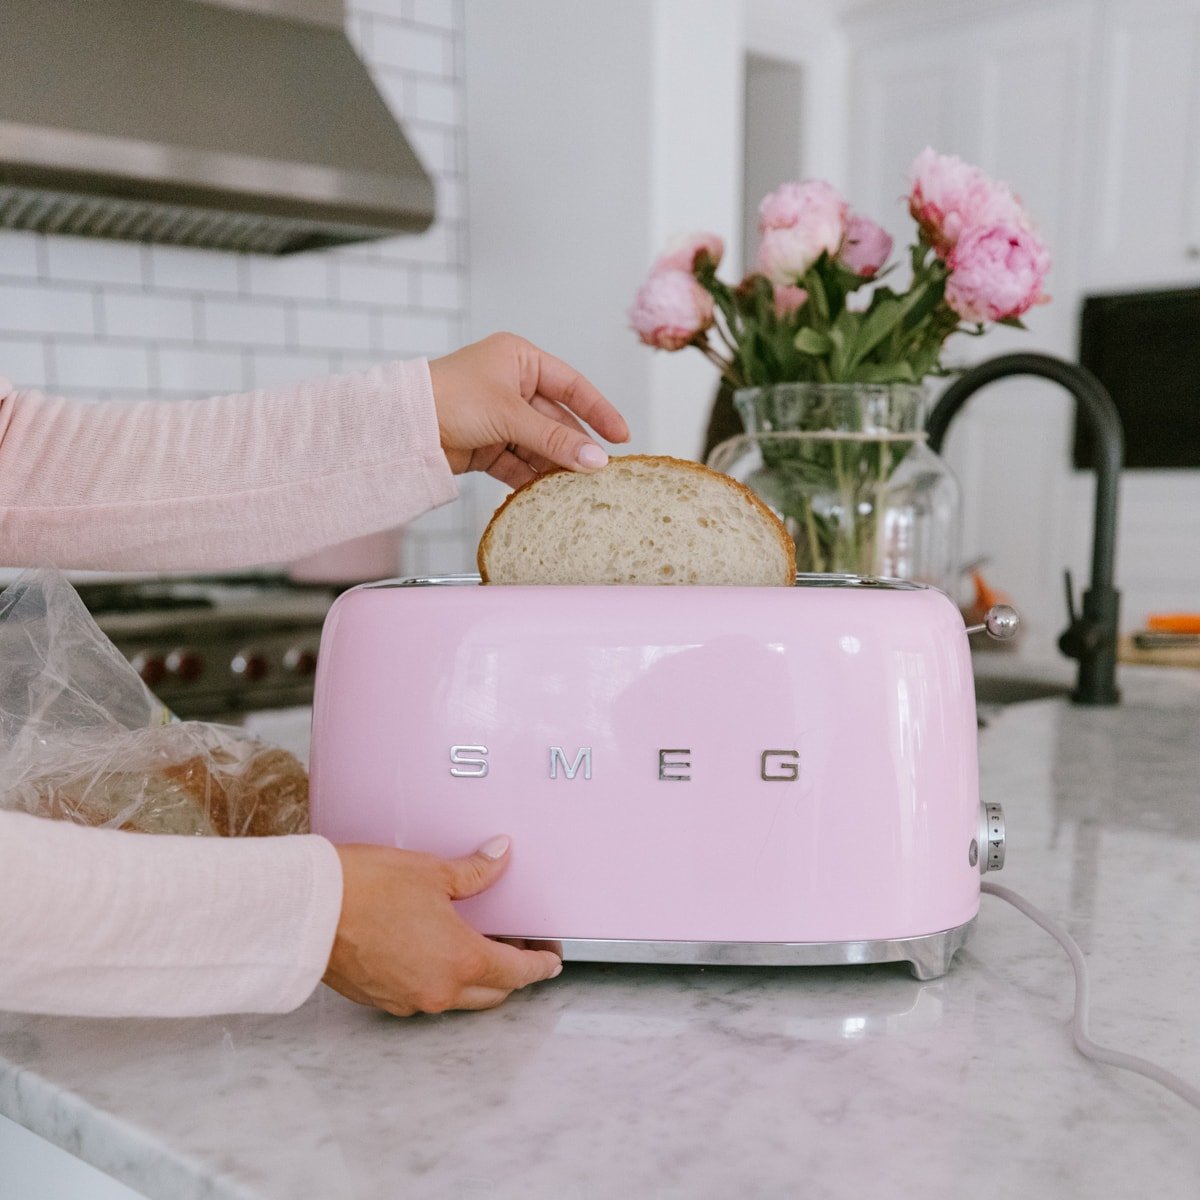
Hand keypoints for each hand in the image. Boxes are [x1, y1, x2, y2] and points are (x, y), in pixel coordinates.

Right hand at [323, 835, 562, 1015]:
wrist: (307, 909)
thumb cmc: (367, 887)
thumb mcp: (431, 871)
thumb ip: (475, 871)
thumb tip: (500, 855)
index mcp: (460, 960)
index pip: (516, 973)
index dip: (539, 966)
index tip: (550, 961)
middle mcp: (438, 990)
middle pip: (492, 993)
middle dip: (510, 975)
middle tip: (518, 948)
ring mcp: (407, 1000)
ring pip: (457, 999)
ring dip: (472, 978)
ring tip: (473, 946)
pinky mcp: (380, 1000)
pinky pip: (423, 996)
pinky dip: (438, 980)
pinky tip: (431, 953)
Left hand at [428, 332, 629, 486]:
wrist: (402, 426)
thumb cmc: (448, 398)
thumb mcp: (509, 415)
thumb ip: (555, 439)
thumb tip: (596, 459)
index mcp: (519, 359)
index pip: (571, 385)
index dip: (599, 410)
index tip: (621, 436)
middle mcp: (510, 384)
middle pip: (556, 419)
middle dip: (575, 446)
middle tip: (599, 472)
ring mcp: (499, 415)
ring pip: (539, 443)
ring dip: (554, 465)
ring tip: (577, 487)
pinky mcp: (486, 444)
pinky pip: (518, 462)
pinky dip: (531, 477)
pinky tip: (547, 492)